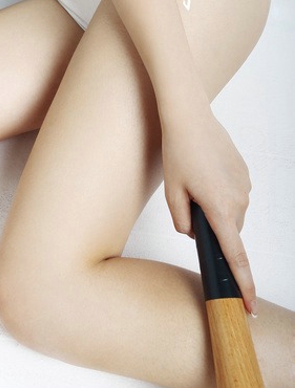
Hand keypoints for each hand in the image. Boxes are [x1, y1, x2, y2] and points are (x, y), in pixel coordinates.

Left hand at [161, 104, 256, 314]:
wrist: (190, 117)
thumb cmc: (178, 152)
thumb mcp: (172, 191)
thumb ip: (182, 222)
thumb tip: (194, 233)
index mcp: (219, 208)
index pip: (235, 255)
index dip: (243, 283)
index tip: (249, 305)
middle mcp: (238, 200)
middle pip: (228, 231)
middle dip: (211, 227)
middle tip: (188, 201)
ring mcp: (245, 186)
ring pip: (231, 213)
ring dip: (215, 208)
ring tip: (194, 181)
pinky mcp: (245, 174)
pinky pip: (233, 194)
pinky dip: (220, 192)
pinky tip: (205, 172)